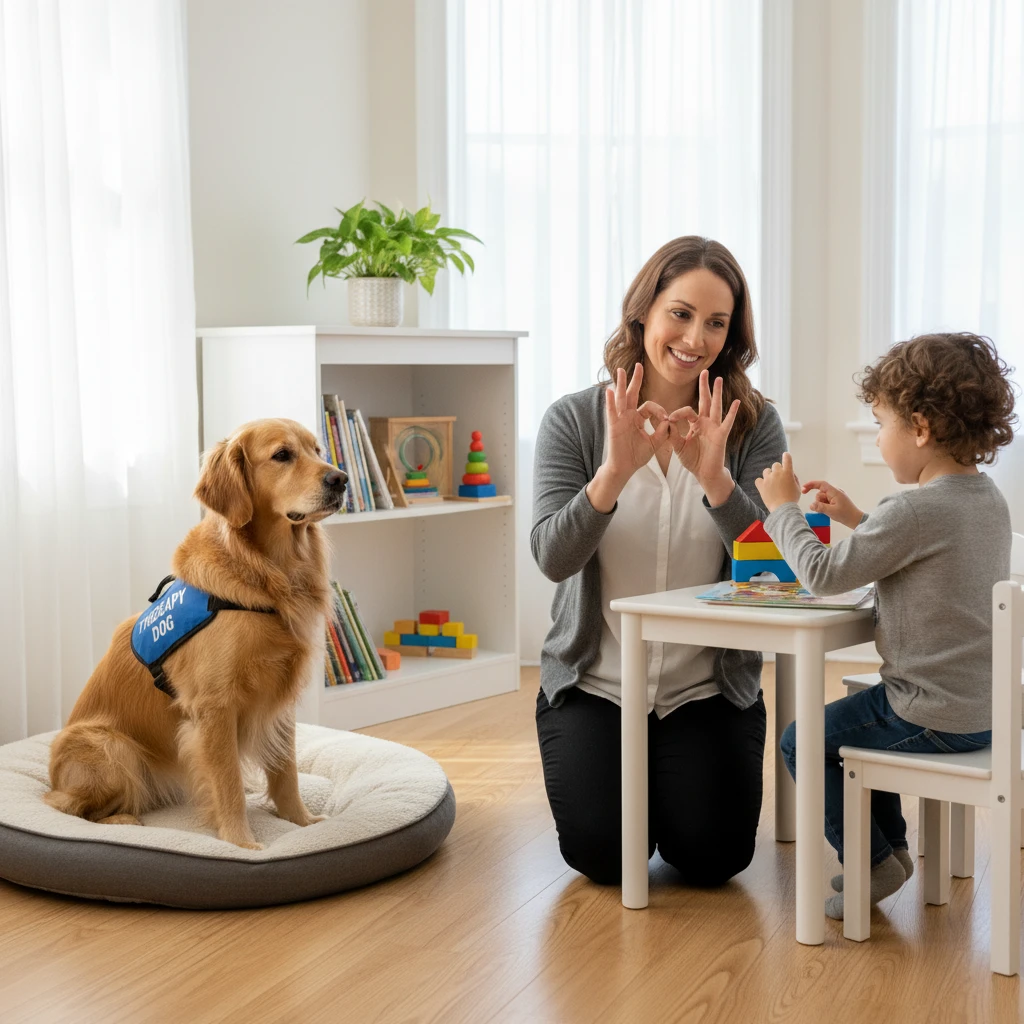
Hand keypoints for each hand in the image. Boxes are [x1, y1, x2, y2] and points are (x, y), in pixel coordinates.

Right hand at [602, 363, 671, 481]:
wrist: (625, 468)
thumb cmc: (637, 456)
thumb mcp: (654, 443)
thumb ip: (662, 432)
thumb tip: (669, 421)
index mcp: (638, 419)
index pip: (648, 406)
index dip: (658, 410)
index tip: (665, 419)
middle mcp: (628, 416)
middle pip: (632, 394)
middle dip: (636, 380)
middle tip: (639, 365)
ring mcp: (620, 419)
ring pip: (621, 398)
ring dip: (622, 384)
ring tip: (621, 371)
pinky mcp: (613, 426)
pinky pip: (611, 411)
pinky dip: (610, 401)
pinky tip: (609, 390)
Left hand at [667, 370, 739, 495]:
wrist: (704, 473)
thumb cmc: (693, 460)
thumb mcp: (678, 446)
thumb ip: (672, 434)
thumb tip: (665, 421)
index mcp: (695, 424)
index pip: (687, 411)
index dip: (678, 413)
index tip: (669, 419)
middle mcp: (706, 423)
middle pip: (705, 401)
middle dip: (704, 386)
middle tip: (704, 371)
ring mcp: (715, 428)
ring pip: (716, 406)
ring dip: (717, 393)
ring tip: (718, 379)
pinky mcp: (721, 435)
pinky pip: (728, 422)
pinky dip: (732, 412)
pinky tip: (737, 401)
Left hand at [755, 452, 801, 511]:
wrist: (782, 508)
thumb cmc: (792, 499)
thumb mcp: (797, 487)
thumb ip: (793, 478)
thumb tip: (789, 474)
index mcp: (788, 472)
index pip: (787, 458)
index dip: (786, 456)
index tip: (786, 456)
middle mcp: (777, 473)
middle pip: (775, 465)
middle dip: (778, 470)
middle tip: (779, 478)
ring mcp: (768, 478)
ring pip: (766, 471)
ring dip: (769, 475)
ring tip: (772, 484)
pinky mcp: (761, 485)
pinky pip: (758, 480)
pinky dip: (761, 482)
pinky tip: (764, 487)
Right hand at [801, 478, 863, 530]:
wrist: (856, 520)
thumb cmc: (846, 515)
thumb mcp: (831, 511)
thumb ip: (820, 507)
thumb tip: (811, 505)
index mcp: (835, 492)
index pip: (821, 484)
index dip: (811, 485)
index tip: (803, 489)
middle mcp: (835, 492)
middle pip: (820, 493)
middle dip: (818, 501)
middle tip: (823, 510)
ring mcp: (836, 497)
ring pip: (822, 498)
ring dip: (822, 505)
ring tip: (828, 512)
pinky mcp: (837, 501)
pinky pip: (826, 501)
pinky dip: (825, 506)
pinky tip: (829, 511)